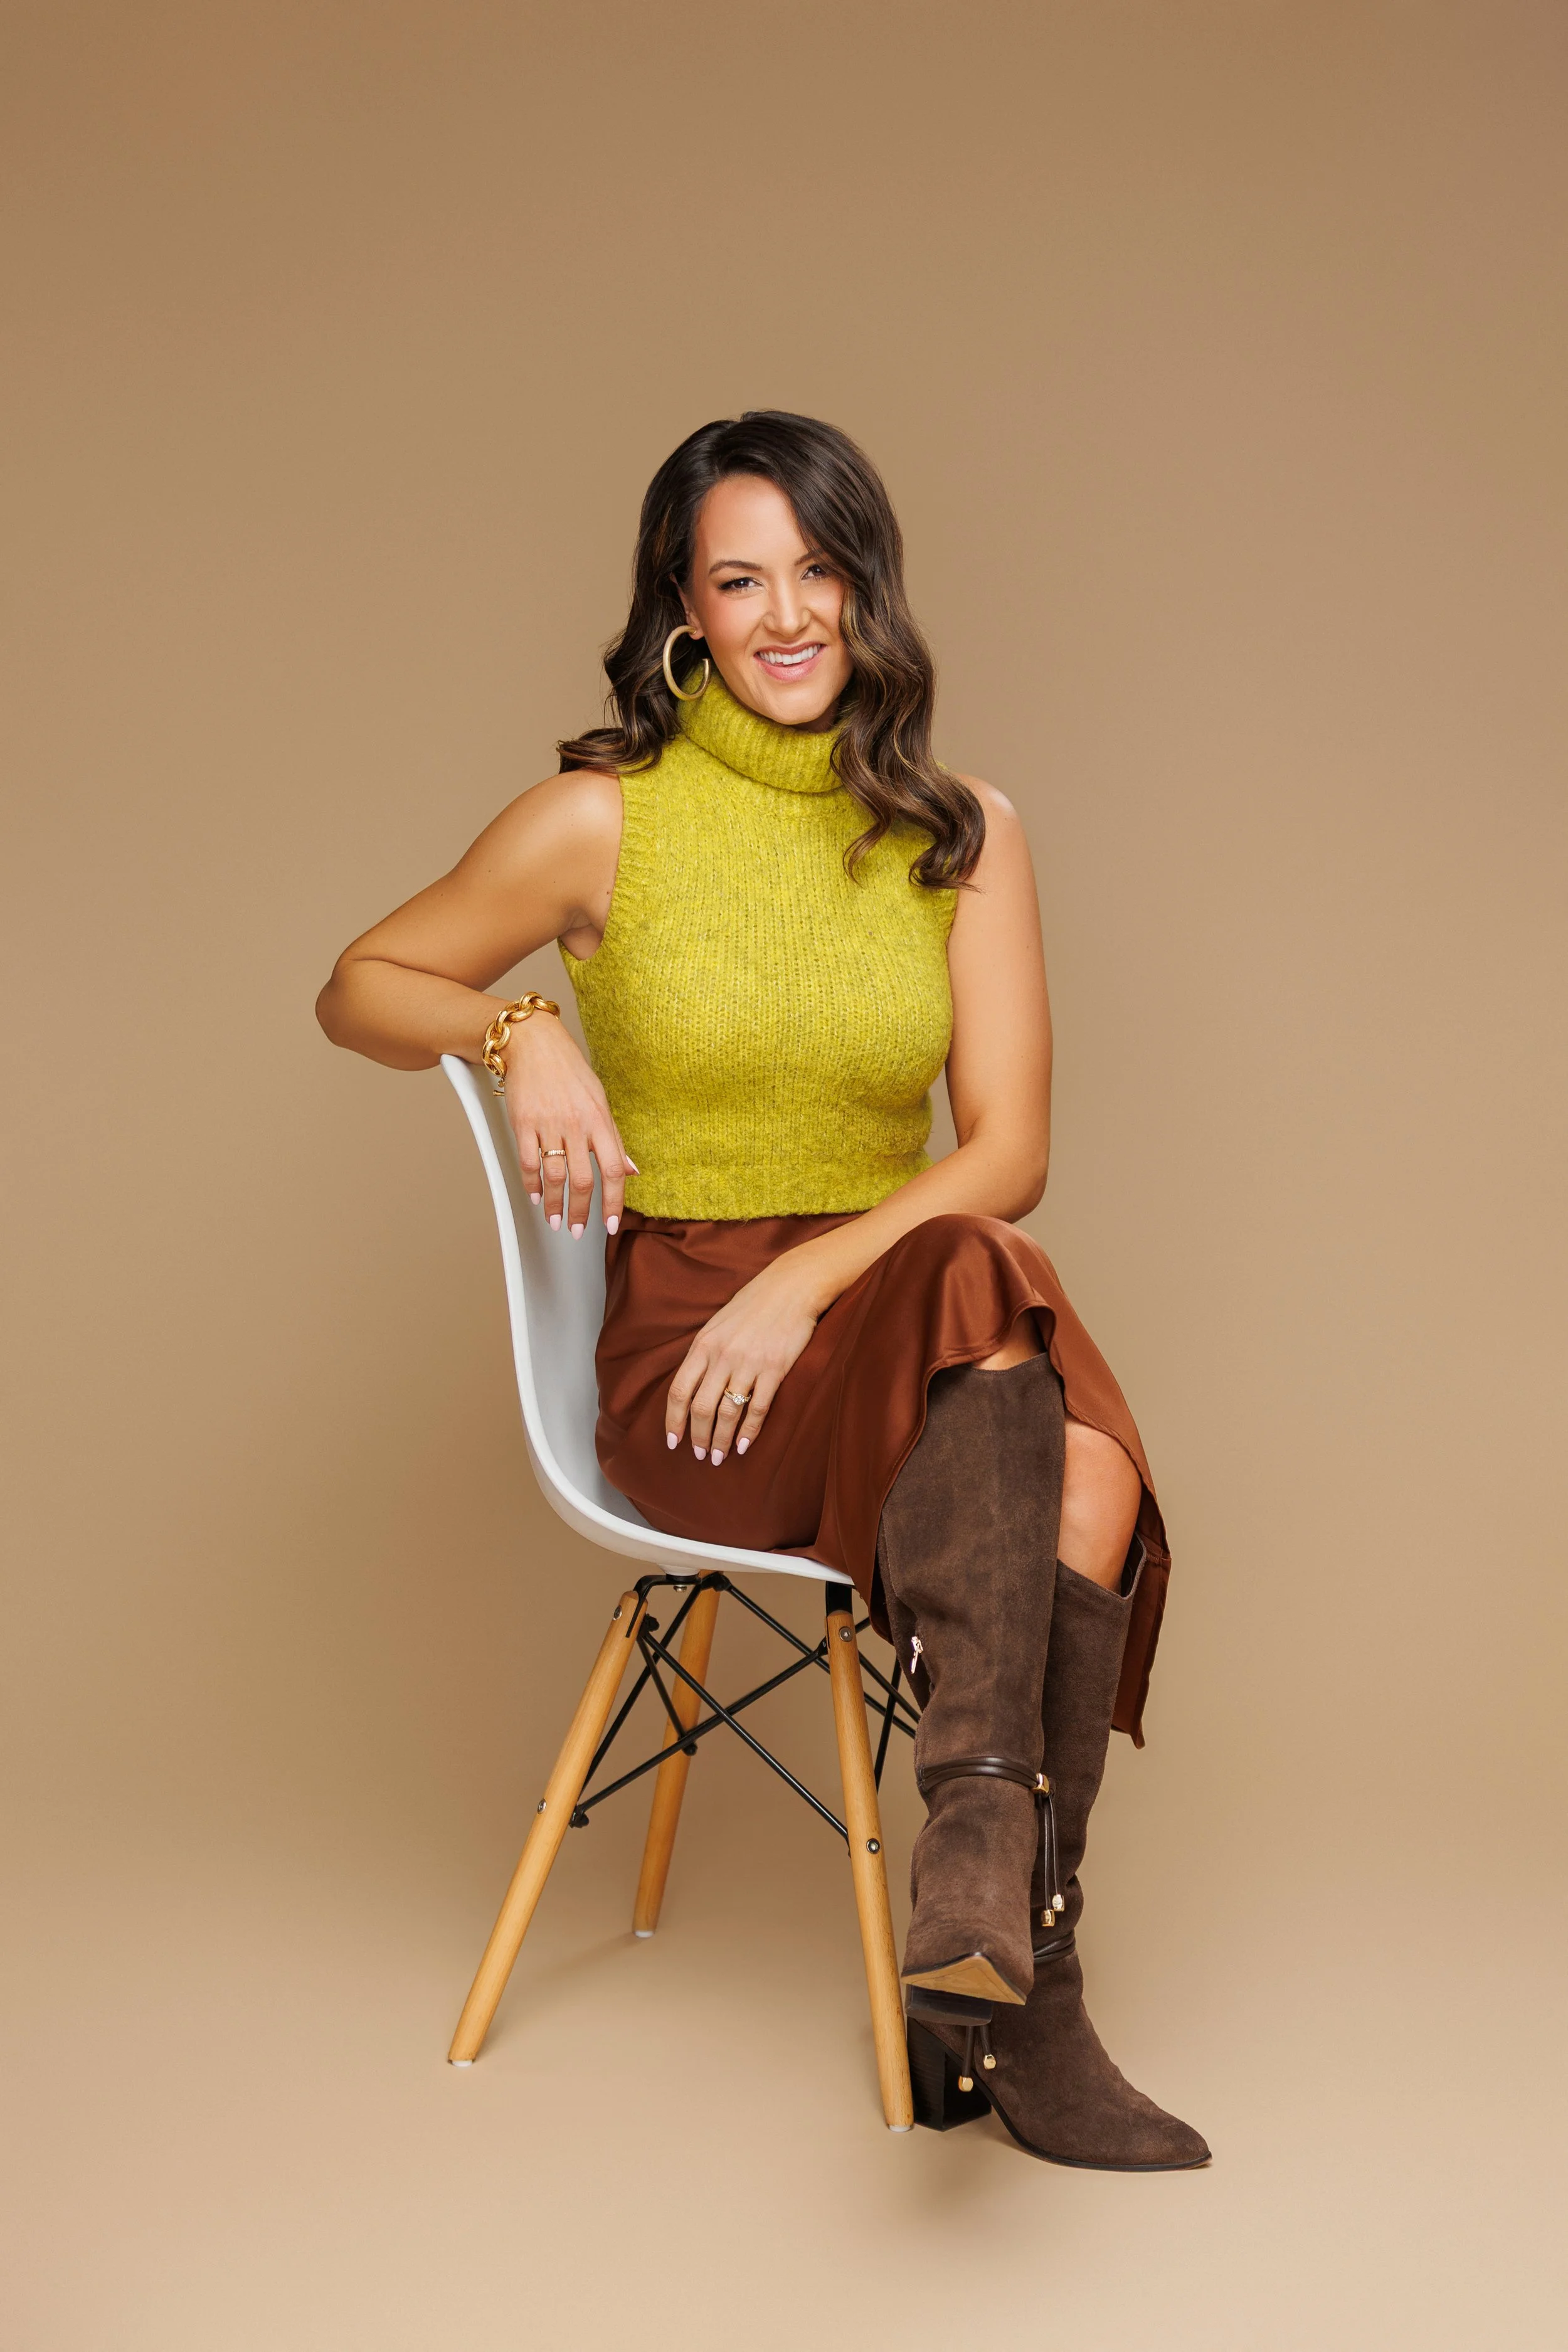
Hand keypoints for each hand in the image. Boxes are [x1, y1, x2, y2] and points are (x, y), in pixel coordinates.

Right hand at [501, 1013, 635, 1234]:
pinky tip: (534, 1196)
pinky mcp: (523, 1123)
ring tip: (554, 1220)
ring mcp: (548, 1123)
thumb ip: (614, 1139)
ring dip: (554, 1204)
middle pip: (583, 1179)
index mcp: (600, 1120)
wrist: (533, 1043)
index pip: (614, 1169)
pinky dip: (531, 1184)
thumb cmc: (569, 1071)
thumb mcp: (600, 1101)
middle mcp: (576, 1123)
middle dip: (581, 1212)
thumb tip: (632, 1170)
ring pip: (553, 1176)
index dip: (613, 1201)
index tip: (609, 1224)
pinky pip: (528, 1162)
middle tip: (578, 1231)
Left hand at [665, 1251, 827, 1465]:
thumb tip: (692, 1386)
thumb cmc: (753, 1306)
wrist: (791, 1287)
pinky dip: (749, 1432)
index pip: (679, 1391)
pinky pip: (758, 1408)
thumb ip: (704, 1354)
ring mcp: (748, 1363)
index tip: (673, 1442)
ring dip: (721, 1440)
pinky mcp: (775, 1369)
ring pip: (728, 1412)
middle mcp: (722, 1356)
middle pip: (701, 1408)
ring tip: (720, 1457)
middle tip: (700, 1457)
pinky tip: (744, 1446)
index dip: (673, 1421)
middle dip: (698, 1438)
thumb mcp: (717, 1325)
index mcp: (703, 1345)